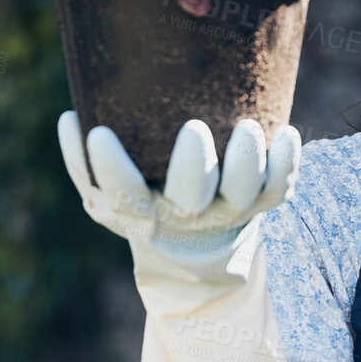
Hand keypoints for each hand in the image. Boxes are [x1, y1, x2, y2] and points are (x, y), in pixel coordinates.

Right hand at [57, 112, 298, 290]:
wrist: (194, 244)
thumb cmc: (142, 198)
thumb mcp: (104, 192)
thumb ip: (82, 161)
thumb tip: (72, 118)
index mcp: (142, 212)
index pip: (122, 195)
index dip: (109, 169)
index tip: (98, 132)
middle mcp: (187, 214)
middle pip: (191, 199)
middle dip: (193, 167)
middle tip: (193, 130)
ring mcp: (228, 210)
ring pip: (244, 194)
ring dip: (247, 163)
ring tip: (248, 128)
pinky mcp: (262, 203)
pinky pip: (281, 190)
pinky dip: (289, 164)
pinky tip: (287, 133)